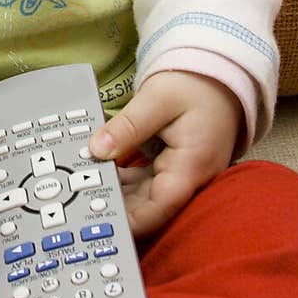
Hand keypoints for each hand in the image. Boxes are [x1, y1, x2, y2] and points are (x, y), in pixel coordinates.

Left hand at [89, 71, 242, 236]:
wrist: (218, 75)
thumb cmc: (196, 85)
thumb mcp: (158, 98)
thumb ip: (128, 126)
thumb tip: (97, 150)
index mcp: (192, 165)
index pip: (160, 207)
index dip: (130, 220)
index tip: (100, 222)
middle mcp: (190, 178)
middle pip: (150, 207)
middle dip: (116, 207)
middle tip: (79, 202)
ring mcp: (182, 175)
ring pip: (145, 198)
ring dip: (118, 194)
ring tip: (83, 188)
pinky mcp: (173, 168)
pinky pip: (146, 184)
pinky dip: (125, 181)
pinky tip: (101, 174)